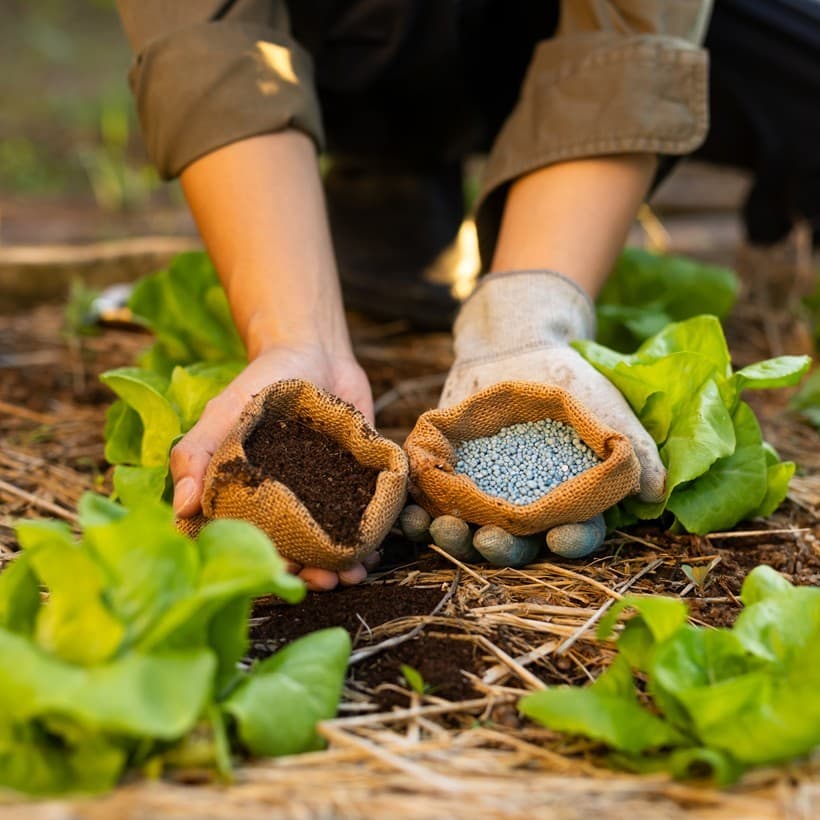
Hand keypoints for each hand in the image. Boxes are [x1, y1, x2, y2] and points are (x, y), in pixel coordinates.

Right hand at [171, 344, 374, 589]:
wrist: (314, 353)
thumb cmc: (259, 384)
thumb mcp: (223, 414)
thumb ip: (198, 455)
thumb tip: (181, 509)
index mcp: (246, 498)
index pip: (252, 543)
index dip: (265, 563)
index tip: (281, 574)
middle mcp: (284, 504)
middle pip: (296, 550)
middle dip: (310, 572)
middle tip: (326, 582)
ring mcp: (322, 495)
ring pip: (331, 541)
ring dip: (343, 563)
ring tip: (356, 574)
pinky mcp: (356, 483)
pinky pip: (363, 516)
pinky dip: (371, 535)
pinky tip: (377, 550)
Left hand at [436, 270, 665, 559]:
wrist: (513, 343)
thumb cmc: (566, 376)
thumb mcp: (601, 406)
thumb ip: (629, 445)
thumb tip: (656, 491)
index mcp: (563, 501)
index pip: (573, 533)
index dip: (570, 541)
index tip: (559, 538)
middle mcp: (521, 508)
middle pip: (514, 543)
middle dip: (501, 549)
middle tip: (488, 540)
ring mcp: (481, 495)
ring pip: (468, 531)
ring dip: (455, 538)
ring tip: (443, 530)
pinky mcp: (445, 477)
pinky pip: (430, 504)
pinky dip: (418, 514)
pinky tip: (411, 515)